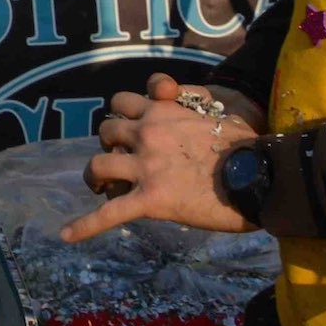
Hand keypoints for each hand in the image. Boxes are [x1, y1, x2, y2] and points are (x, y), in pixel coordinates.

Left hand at [61, 75, 261, 243]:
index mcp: (162, 112)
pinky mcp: (150, 200)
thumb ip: (189, 98)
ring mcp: (145, 167)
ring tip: (99, 187)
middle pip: (106, 132)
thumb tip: (166, 90)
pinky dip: (85, 225)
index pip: (123, 102)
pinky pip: (109, 213)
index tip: (131, 125)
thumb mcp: (216, 107)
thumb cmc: (246, 143)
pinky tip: (66, 235)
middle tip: (120, 160)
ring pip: (98, 166)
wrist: (259, 175)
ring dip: (94, 177)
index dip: (123, 114)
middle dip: (110, 145)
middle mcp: (147, 134)